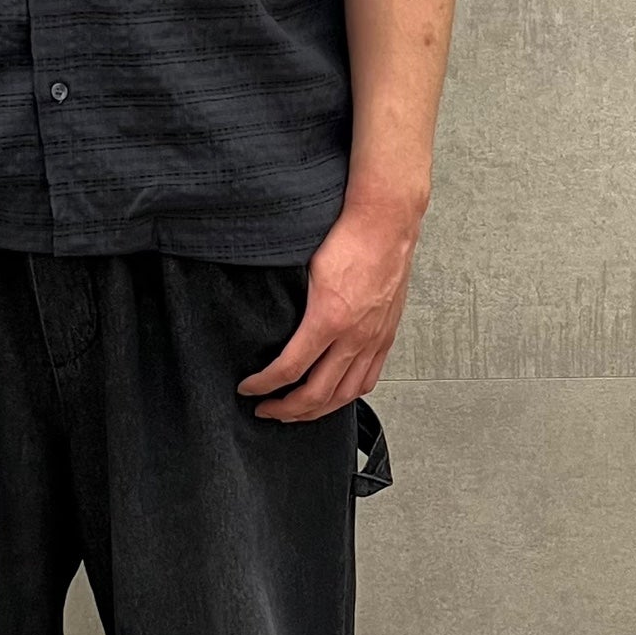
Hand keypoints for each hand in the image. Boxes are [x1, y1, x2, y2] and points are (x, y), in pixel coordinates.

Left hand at [235, 196, 420, 419]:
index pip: (290, 368)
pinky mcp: (386, 334)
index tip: (248, 389)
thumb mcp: (303, 264)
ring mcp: (374, 338)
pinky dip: (349, 395)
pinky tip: (336, 395)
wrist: (387, 221)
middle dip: (287, 409)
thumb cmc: (346, 235)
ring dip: (318, 410)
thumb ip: (289, 296)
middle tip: (266, 411)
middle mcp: (355, 336)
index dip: (264, 385)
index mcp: (328, 318)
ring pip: (346, 393)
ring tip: (297, 413)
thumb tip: (264, 311)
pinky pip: (369, 378)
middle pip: (318, 393)